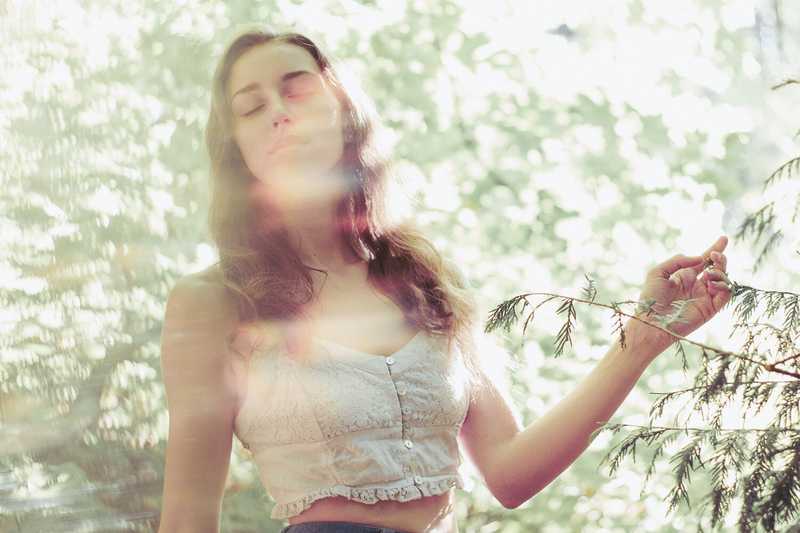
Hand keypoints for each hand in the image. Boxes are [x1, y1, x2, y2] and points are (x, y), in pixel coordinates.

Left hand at [628, 236, 731, 351]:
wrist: (652, 321)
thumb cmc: (651, 298)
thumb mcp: (658, 272)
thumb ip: (678, 261)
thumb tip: (699, 258)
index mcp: (684, 277)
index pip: (703, 261)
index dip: (714, 250)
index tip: (723, 238)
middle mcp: (696, 286)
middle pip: (717, 268)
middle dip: (719, 259)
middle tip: (714, 255)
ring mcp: (704, 297)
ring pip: (724, 280)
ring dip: (720, 271)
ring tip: (708, 273)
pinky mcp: (710, 309)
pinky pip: (726, 294)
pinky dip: (724, 285)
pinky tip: (712, 283)